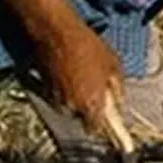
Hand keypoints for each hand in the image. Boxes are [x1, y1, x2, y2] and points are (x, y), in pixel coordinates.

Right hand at [34, 19, 124, 136]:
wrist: (56, 33)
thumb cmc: (88, 47)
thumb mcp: (113, 65)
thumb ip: (117, 89)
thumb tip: (119, 103)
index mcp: (91, 104)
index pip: (96, 128)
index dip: (102, 125)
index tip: (108, 122)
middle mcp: (72, 107)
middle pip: (81, 117)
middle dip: (89, 108)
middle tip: (95, 89)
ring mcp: (56, 99)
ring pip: (69, 108)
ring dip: (76, 98)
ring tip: (82, 76)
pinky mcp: (43, 90)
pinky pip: (58, 97)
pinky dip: (64, 90)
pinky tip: (70, 72)